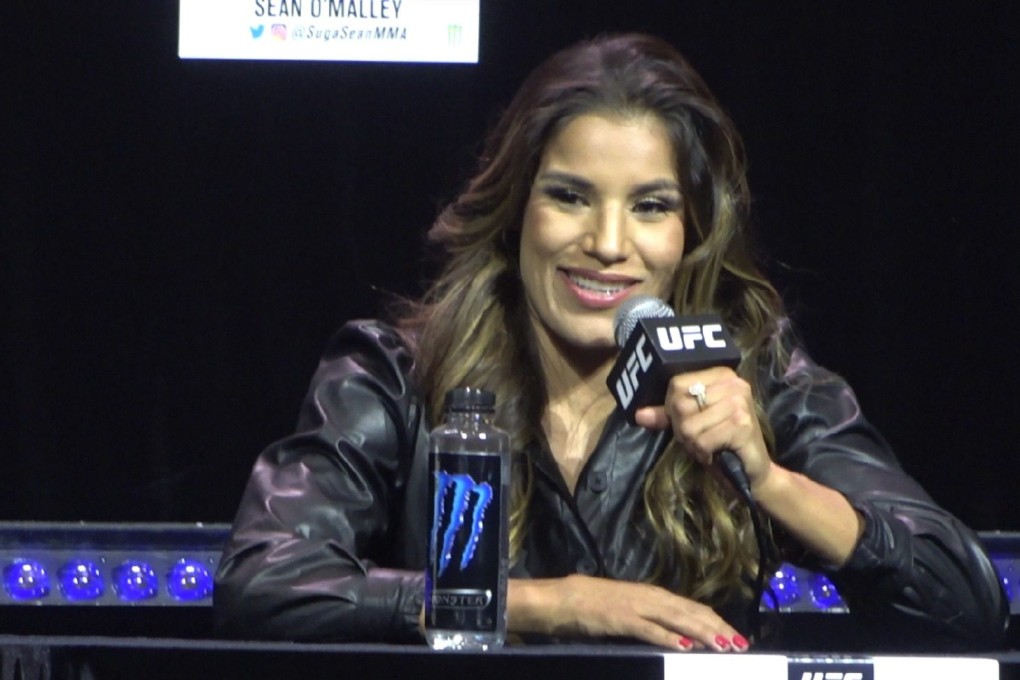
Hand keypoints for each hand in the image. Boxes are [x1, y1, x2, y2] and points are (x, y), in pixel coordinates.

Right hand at [508, 575, 748, 651]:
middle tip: (741, 644)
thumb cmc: (592, 604)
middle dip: (718, 628)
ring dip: (703, 633)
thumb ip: (651, 618)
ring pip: (677, 619)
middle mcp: (649, 597)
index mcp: (652, 594)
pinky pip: (650, 629)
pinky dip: (670, 637)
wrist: (562, 598)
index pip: (691, 607)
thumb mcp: (628, 609)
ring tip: (724, 645)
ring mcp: (636, 607)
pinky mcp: (621, 619)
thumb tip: (677, 634)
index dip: (715, 621)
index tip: (735, 635)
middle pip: (691, 612)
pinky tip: (686, 646)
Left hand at [633, 366, 772, 491]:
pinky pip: (702, 440)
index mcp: (721, 375)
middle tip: (701, 439)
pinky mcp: (742, 424)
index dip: (673, 408)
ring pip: (689, 425)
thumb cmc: (721, 443)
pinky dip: (704, 453)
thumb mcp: (692, 424)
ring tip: (710, 447)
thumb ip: (667, 415)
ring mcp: (739, 403)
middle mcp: (733, 383)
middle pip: (680, 405)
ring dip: (694, 444)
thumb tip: (639, 414)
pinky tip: (717, 454)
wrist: (753, 471)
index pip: (676, 384)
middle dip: (683, 430)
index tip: (689, 421)